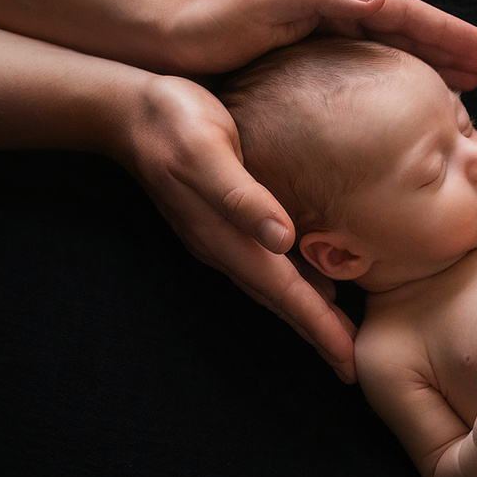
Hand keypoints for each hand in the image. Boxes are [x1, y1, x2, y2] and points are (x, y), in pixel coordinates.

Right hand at [117, 74, 357, 381]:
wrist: (126, 110)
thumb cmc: (172, 121)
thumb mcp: (207, 151)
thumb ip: (241, 197)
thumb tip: (282, 239)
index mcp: (226, 238)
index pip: (283, 293)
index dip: (317, 326)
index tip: (346, 359)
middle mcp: (224, 247)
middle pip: (281, 300)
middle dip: (318, 333)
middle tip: (350, 366)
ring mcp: (222, 238)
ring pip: (274, 287)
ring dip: (307, 313)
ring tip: (340, 336)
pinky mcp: (224, 222)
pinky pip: (266, 265)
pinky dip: (293, 282)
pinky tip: (315, 283)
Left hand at [153, 0, 476, 88]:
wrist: (161, 38)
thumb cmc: (210, 19)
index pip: (405, 12)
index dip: (449, 33)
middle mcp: (332, 11)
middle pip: (407, 30)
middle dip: (452, 49)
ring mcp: (320, 37)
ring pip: (391, 51)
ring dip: (431, 65)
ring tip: (465, 84)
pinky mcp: (304, 63)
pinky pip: (365, 70)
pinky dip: (395, 81)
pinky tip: (407, 98)